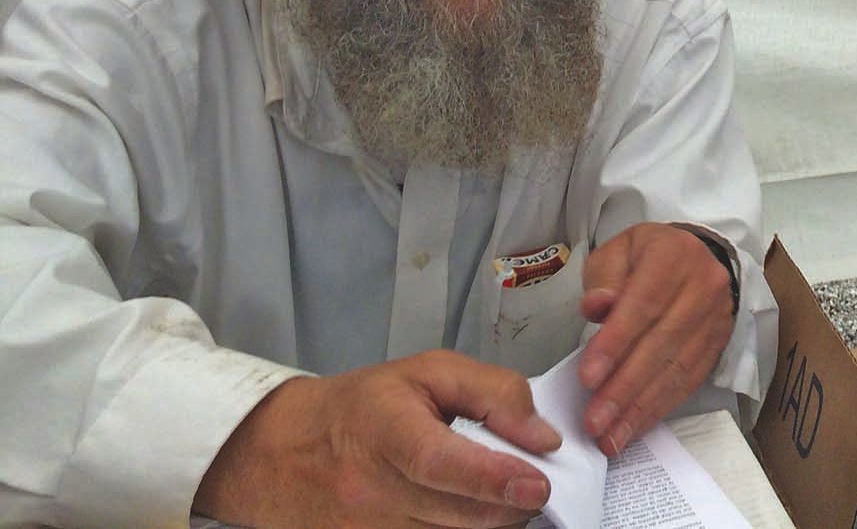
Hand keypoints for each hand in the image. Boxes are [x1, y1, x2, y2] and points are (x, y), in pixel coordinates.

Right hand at [193, 350, 558, 528]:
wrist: (284, 455)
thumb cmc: (365, 408)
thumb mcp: (429, 373)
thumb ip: (494, 393)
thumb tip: (542, 438)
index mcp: (386, 432)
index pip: (440, 462)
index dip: (493, 477)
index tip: (538, 483)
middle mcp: (372, 492)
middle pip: (458, 514)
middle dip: (510, 505)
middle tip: (532, 483)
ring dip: (489, 522)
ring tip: (499, 495)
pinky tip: (468, 512)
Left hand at [577, 222, 737, 454]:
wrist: (697, 255)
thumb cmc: (646, 257)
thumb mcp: (617, 252)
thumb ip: (603, 278)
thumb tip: (597, 306)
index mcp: (673, 255)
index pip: (644, 304)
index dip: (616, 343)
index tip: (588, 379)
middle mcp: (703, 285)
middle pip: (661, 343)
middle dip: (625, 387)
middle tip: (594, 422)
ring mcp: (716, 316)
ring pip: (678, 368)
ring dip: (641, 407)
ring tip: (611, 437)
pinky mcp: (719, 342)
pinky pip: (690, 380)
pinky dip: (661, 407)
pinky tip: (636, 426)